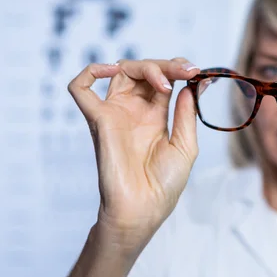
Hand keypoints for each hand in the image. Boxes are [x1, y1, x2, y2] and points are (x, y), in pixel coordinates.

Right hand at [67, 58, 200, 244]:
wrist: (143, 210)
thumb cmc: (164, 185)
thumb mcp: (185, 146)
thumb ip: (186, 114)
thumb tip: (192, 85)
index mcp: (155, 116)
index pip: (163, 80)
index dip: (177, 70)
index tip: (196, 72)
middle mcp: (134, 111)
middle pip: (144, 71)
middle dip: (166, 65)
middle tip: (186, 71)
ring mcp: (115, 113)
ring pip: (120, 71)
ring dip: (144, 66)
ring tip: (164, 81)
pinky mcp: (98, 120)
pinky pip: (80, 89)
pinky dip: (90, 71)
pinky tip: (113, 70)